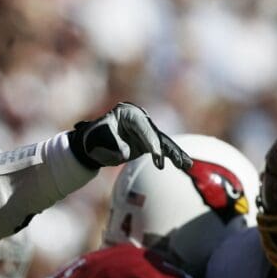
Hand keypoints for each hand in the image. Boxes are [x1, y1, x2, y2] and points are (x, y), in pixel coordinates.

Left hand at [68, 102, 191, 170]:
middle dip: (165, 148)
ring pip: (162, 142)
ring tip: (185, 164)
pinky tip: (184, 164)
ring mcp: (144, 131)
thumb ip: (113, 145)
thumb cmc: (93, 138)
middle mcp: (139, 119)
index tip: (156, 154)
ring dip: (174, 154)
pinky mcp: (147, 142)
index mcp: (127, 113)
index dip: (150, 140)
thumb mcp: (99, 139)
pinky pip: (162, 149)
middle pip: (155, 134)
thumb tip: (126, 153)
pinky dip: (171, 156)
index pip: (142, 127)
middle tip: (176, 161)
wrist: (91, 143)